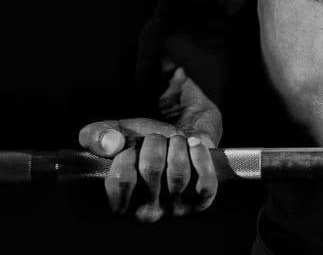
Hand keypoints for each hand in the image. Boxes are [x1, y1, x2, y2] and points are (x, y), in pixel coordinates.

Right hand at [77, 66, 222, 222]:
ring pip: (178, 174)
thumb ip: (97, 136)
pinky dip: (200, 157)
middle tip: (156, 139)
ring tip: (174, 141)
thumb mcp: (113, 134)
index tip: (131, 145)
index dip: (127, 154)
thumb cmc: (142, 141)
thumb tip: (110, 144)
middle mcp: (147, 212)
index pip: (121, 180)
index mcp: (121, 204)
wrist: (180, 130)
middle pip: (151, 170)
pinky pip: (205, 183)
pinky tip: (193, 144)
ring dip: (177, 145)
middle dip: (155, 143)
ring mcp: (176, 209)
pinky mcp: (202, 199)